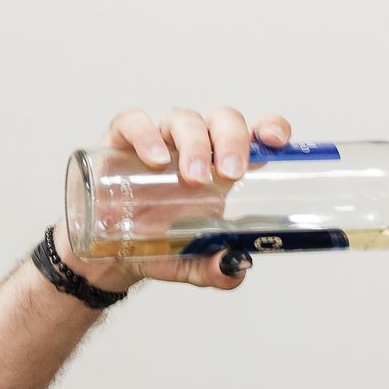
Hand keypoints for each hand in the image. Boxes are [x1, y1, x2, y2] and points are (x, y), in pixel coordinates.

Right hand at [56, 106, 293, 292]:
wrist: (111, 255)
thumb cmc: (159, 247)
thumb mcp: (193, 264)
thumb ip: (218, 269)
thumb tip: (238, 263)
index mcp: (222, 168)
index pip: (253, 135)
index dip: (269, 129)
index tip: (277, 141)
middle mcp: (195, 147)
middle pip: (221, 120)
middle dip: (231, 141)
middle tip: (231, 174)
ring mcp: (160, 140)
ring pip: (184, 119)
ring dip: (195, 144)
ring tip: (194, 178)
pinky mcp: (122, 141)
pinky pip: (134, 122)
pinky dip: (146, 135)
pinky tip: (154, 160)